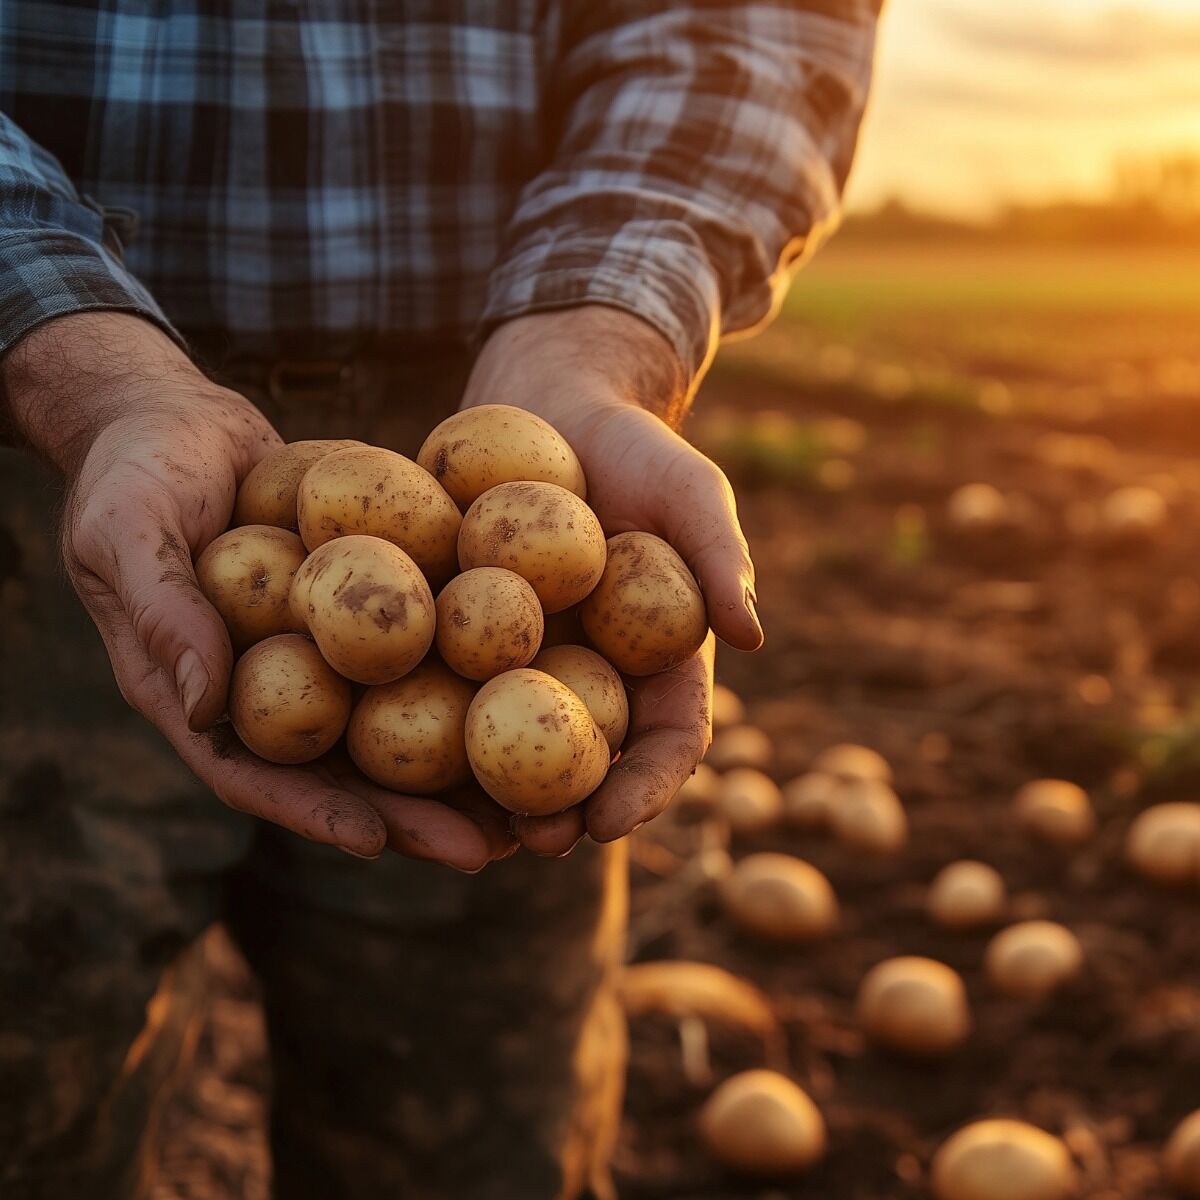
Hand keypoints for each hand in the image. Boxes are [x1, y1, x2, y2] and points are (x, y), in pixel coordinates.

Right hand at [4, 313, 511, 867]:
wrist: (179, 418)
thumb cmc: (132, 474)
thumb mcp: (127, 533)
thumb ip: (164, 613)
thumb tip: (208, 706)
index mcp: (203, 696)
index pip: (256, 775)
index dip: (313, 812)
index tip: (374, 841)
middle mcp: (274, 688)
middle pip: (347, 770)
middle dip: (414, 816)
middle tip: (488, 849)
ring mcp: (325, 651)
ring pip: (399, 721)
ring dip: (464, 767)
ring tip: (533, 803)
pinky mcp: (368, 606)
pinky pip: (426, 643)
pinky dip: (476, 671)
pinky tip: (540, 688)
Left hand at [462, 306, 761, 851]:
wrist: (553, 404)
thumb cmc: (636, 450)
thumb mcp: (690, 490)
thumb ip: (719, 555)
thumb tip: (752, 634)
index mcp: (657, 659)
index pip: (667, 738)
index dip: (648, 787)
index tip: (615, 823)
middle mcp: (590, 673)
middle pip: (583, 759)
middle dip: (563, 810)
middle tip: (534, 842)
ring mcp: (522, 658)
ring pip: (509, 740)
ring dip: (489, 791)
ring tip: (460, 828)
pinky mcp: (460, 630)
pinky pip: (441, 680)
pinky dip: (424, 717)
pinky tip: (387, 745)